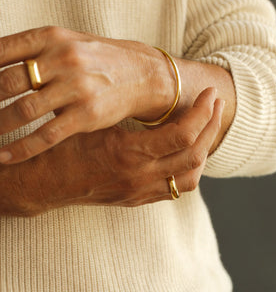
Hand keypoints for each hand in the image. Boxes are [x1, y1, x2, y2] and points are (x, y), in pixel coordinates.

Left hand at [0, 26, 155, 163]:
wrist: (140, 74)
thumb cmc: (98, 59)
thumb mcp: (67, 42)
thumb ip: (34, 51)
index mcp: (53, 36)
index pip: (1, 50)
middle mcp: (64, 58)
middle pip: (6, 83)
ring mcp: (77, 87)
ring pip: (22, 111)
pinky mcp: (87, 114)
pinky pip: (46, 136)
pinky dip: (20, 149)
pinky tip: (4, 156)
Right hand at [0, 87, 223, 215]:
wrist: (45, 182)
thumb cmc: (64, 146)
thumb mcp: (95, 122)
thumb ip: (127, 115)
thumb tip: (158, 94)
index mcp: (128, 153)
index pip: (182, 134)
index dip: (201, 112)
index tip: (208, 93)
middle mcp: (139, 177)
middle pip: (195, 154)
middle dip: (211, 126)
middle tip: (214, 104)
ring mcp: (139, 191)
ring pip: (191, 177)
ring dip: (204, 149)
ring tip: (206, 126)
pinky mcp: (137, 199)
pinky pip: (176, 189)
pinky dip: (189, 168)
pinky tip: (188, 150)